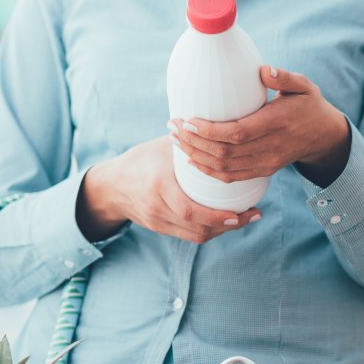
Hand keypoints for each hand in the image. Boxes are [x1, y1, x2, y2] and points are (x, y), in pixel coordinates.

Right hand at [76, 136, 260, 243]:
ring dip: (223, 230)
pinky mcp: (160, 229)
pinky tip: (225, 222)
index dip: (218, 217)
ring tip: (244, 219)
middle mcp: (158, 208)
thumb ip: (189, 142)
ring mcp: (158, 222)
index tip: (241, 212)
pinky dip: (209, 230)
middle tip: (253, 216)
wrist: (110, 186)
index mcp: (159, 186)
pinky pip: (189, 235)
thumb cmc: (141, 160)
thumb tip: (220, 127)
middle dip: (229, 226)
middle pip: (198, 228)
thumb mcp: (162, 148)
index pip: (190, 210)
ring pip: (196, 235)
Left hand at [170, 65, 350, 187]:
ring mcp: (267, 162)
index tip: (188, 120)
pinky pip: (232, 177)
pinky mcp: (263, 170)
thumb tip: (263, 70)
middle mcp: (270, 147)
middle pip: (225, 153)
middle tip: (173, 126)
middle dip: (194, 142)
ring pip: (224, 167)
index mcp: (277, 124)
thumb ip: (284, 78)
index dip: (209, 131)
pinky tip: (192, 159)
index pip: (237, 133)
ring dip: (196, 155)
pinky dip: (209, 170)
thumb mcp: (304, 86)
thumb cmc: (309, 105)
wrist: (324, 136)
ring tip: (176, 140)